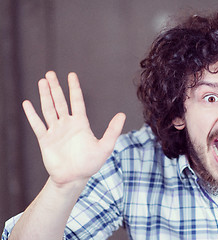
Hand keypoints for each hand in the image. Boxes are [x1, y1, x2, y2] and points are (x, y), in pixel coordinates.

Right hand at [23, 71, 125, 186]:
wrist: (74, 178)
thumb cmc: (90, 164)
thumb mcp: (105, 147)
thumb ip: (113, 130)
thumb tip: (122, 114)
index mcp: (81, 123)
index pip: (77, 101)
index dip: (74, 88)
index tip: (71, 75)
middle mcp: (67, 124)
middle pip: (60, 101)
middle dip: (55, 87)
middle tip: (50, 74)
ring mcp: (55, 131)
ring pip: (48, 109)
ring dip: (45, 96)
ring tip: (41, 82)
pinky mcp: (45, 140)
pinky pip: (38, 125)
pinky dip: (32, 115)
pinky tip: (27, 104)